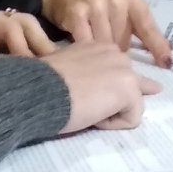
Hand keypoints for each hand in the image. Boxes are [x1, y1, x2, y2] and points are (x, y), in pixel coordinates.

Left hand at [0, 2, 55, 70]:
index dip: (25, 47)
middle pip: (22, 23)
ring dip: (32, 48)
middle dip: (39, 42)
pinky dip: (20, 55)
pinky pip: (5, 44)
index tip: (35, 70)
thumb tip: (1, 69)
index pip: (11, 26)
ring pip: (17, 33)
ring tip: (48, 71)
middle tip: (56, 67)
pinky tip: (27, 73)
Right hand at [40, 0, 172, 66]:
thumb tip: (166, 55)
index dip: (158, 47)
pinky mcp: (77, 12)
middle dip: (118, 54)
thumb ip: (138, 29)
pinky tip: (83, 56)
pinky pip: (86, 44)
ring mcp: (96, 4)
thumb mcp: (121, 8)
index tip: (167, 65)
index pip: (148, 27)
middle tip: (109, 61)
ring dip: (101, 56)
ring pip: (105, 45)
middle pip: (123, 42)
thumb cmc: (96, 3)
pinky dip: (86, 53)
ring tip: (95, 59)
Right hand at [43, 39, 161, 132]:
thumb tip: (98, 87)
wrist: (40, 91)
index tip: (81, 94)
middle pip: (130, 88)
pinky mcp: (130, 90)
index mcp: (100, 47)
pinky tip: (93, 117)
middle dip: (114, 101)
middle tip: (87, 104)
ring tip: (86, 108)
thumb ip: (87, 71)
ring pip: (132, 105)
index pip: (116, 74)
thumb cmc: (44, 84)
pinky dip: (112, 125)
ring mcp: (127, 71)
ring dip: (111, 113)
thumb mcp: (68, 68)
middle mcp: (117, 54)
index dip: (102, 92)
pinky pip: (132, 119)